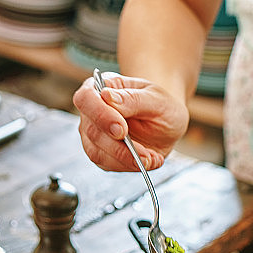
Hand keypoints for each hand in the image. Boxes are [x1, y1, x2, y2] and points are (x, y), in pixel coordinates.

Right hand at [73, 73, 189, 171]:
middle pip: (91, 130)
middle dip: (117, 145)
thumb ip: (133, 98)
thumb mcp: (155, 98)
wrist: (167, 123)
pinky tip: (150, 160)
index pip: (86, 98)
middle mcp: (92, 111)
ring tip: (151, 158)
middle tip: (143, 152)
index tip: (121, 129)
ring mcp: (93, 134)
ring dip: (125, 159)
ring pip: (96, 152)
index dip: (100, 115)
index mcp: (102, 87)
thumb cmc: (159, 105)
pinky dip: (129, 165)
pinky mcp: (101, 153)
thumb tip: (107, 96)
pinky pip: (107, 164)